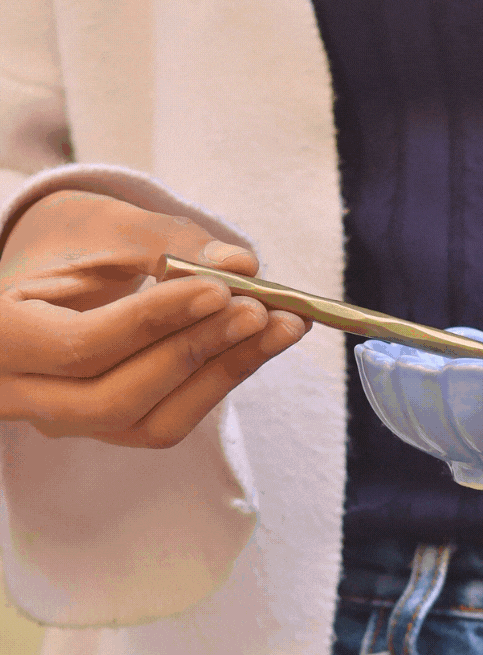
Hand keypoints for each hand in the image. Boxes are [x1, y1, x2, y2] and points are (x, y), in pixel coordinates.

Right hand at [0, 189, 309, 446]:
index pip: (81, 346)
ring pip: (147, 423)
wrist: (44, 273)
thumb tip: (243, 267)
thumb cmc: (69, 241)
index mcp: (1, 334)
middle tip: (260, 310)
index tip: (220, 289)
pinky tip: (262, 344)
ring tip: (283, 326)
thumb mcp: (105, 226)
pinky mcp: (106, 428)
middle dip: (195, 354)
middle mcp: (21, 393)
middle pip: (114, 398)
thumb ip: (170, 241)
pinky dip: (218, 383)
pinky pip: (166, 422)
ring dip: (223, 375)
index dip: (155, 322)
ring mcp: (64, 420)